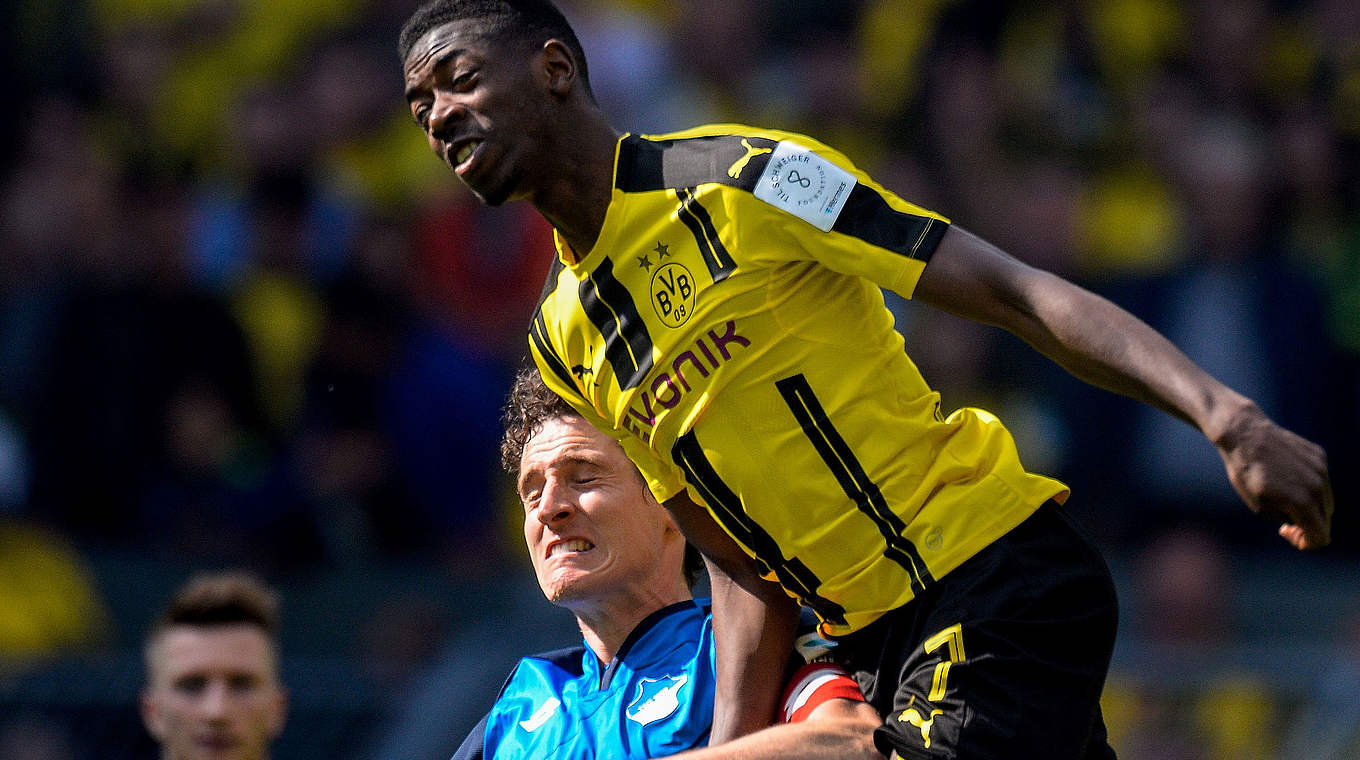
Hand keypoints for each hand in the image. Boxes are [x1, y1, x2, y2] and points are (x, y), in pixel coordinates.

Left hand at [1216, 404, 1332, 549]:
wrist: (1245, 436)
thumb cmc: (1247, 475)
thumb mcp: (1261, 508)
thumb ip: (1289, 521)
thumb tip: (1304, 523)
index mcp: (1302, 504)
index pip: (1320, 538)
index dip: (1306, 543)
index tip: (1287, 532)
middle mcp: (1318, 487)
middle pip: (1324, 520)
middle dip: (1308, 524)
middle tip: (1285, 519)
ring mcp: (1322, 470)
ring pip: (1325, 500)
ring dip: (1310, 504)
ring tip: (1284, 495)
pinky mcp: (1320, 456)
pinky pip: (1321, 480)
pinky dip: (1309, 484)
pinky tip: (1287, 474)